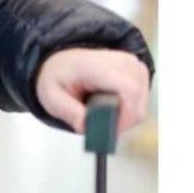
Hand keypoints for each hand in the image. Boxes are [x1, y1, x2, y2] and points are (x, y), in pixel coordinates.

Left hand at [35, 47, 150, 135]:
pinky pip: (141, 101)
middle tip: (97, 124)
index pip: (129, 91)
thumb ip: (68, 112)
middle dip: (120, 121)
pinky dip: (128, 109)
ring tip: (99, 111)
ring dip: (123, 116)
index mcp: (96, 65)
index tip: (109, 131)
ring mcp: (133, 65)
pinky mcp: (139, 71)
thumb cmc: (58, 77)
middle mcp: (121, 61)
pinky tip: (109, 105)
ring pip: (141, 105)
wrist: (62, 61)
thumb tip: (85, 127)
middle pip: (137, 102)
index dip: (125, 117)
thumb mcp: (51, 96)